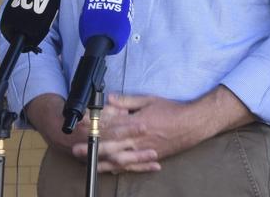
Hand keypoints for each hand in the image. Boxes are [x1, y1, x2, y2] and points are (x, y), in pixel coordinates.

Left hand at [72, 93, 194, 173]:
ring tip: (90, 164)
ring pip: (120, 159)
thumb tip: (109, 99)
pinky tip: (111, 170)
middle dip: (93, 147)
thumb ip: (128, 100)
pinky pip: (133, 166)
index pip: (111, 124)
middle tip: (77, 149)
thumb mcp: (149, 100)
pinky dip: (121, 169)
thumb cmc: (172, 110)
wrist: (192, 124)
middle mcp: (138, 138)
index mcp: (137, 122)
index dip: (95, 126)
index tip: (81, 125)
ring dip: (104, 161)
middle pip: (112, 144)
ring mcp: (144, 150)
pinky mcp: (151, 157)